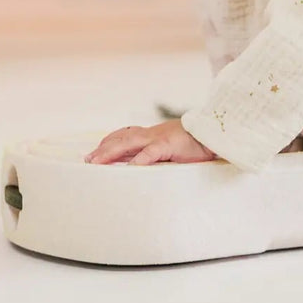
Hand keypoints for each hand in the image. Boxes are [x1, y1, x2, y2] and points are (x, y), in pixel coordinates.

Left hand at [84, 119, 217, 165]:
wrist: (214, 134)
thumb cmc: (196, 144)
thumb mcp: (172, 148)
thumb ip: (157, 154)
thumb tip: (141, 167)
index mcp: (153, 134)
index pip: (125, 134)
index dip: (109, 142)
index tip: (94, 152)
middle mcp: (152, 134)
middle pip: (121, 138)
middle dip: (103, 149)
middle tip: (87, 160)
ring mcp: (159, 138)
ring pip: (129, 142)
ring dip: (111, 152)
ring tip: (97, 162)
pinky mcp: (169, 145)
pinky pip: (150, 153)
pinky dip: (138, 161)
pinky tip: (128, 169)